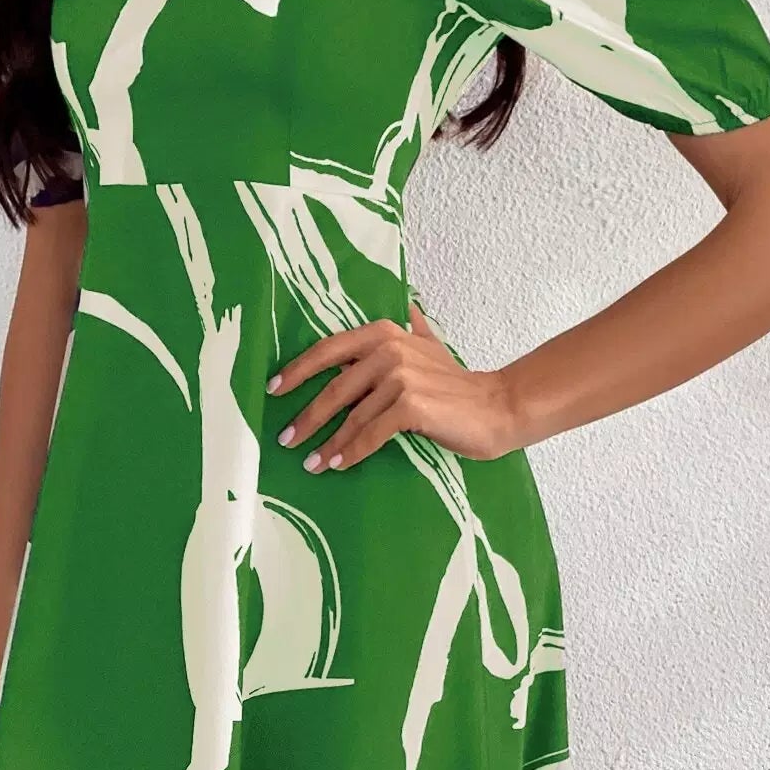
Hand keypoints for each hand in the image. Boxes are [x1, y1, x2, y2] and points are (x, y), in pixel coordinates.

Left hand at [268, 305, 515, 471]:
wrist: (496, 408)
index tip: (273, 390)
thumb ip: (413, 329)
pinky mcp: (412, 405)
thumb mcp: (430, 347)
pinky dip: (353, 451)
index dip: (297, 370)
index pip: (328, 349)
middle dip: (306, 417)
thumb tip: (407, 304)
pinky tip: (339, 465)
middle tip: (285, 439)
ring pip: (352, 416)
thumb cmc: (457, 385)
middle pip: (334, 388)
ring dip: (329, 444)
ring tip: (311, 463)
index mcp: (385, 333)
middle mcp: (389, 349)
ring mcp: (401, 376)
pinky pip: (372, 434)